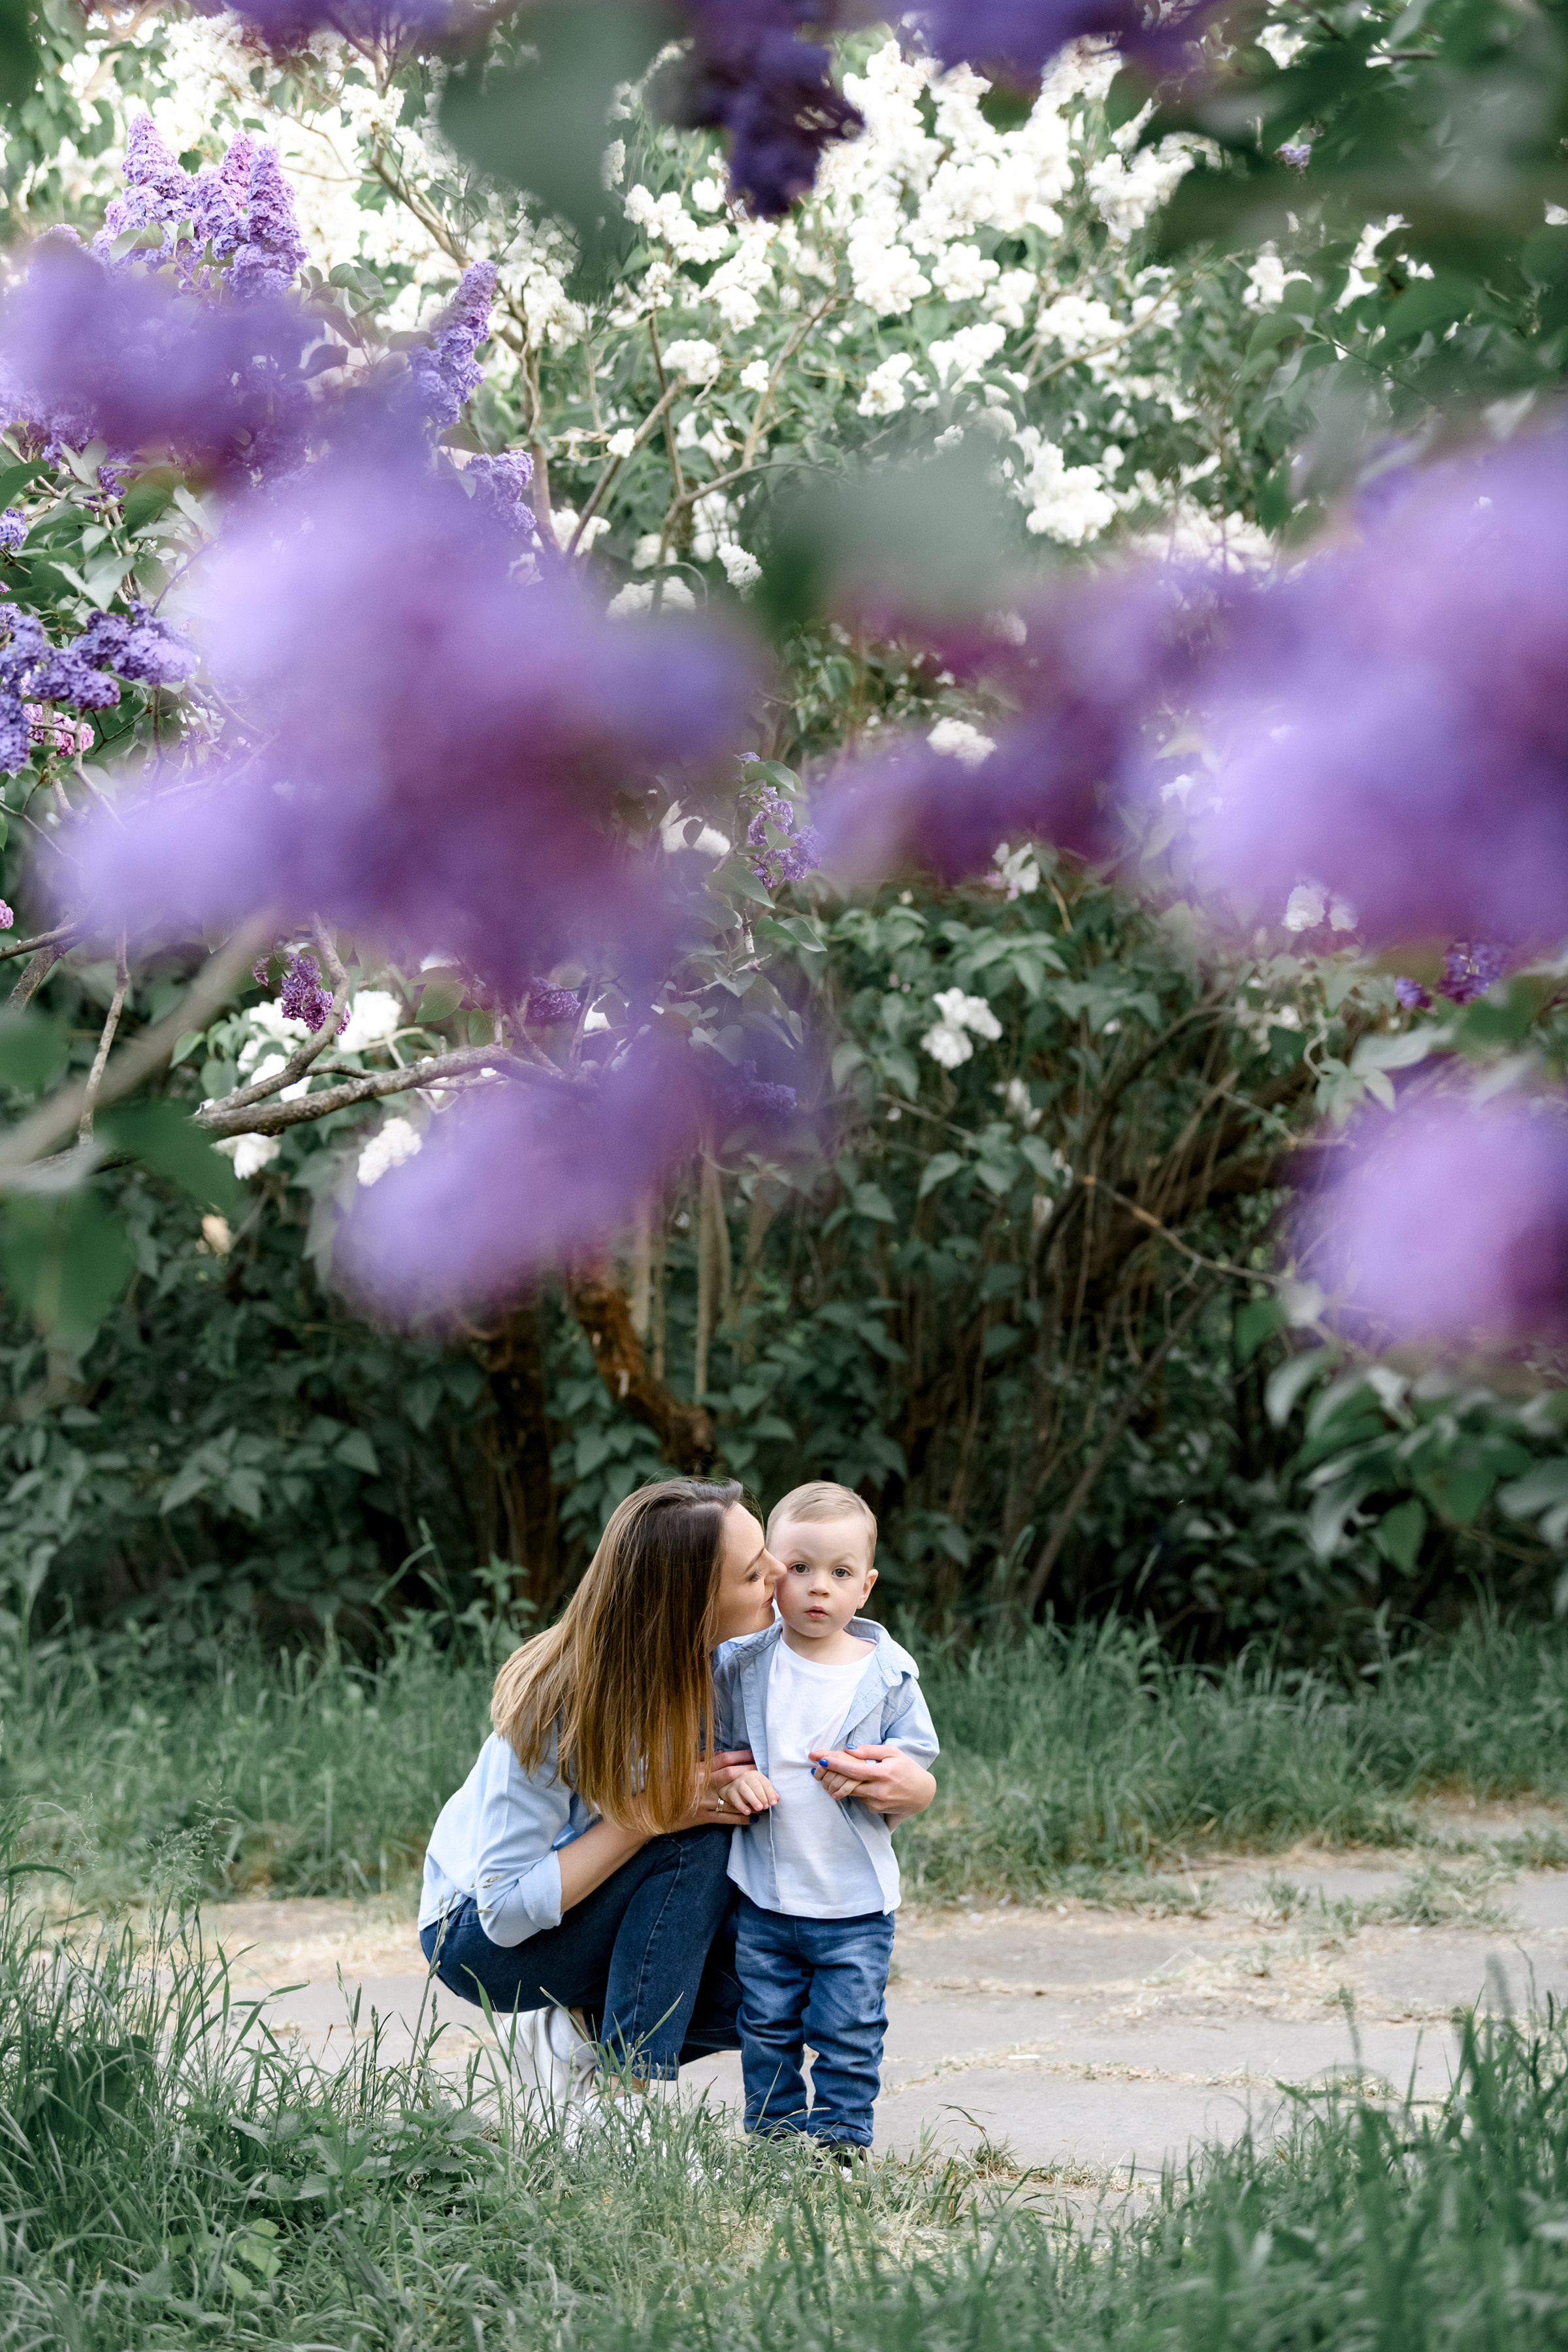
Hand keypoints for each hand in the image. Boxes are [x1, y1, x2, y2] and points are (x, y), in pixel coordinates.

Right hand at [673, 1751, 765, 1830]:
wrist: (652, 1811)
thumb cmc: (667, 1788)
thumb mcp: (682, 1770)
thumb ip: (701, 1760)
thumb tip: (721, 1752)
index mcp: (697, 1770)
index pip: (722, 1760)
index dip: (739, 1756)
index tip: (754, 1754)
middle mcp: (702, 1784)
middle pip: (730, 1776)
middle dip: (749, 1774)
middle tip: (765, 1774)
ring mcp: (703, 1802)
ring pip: (731, 1799)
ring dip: (749, 1799)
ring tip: (765, 1799)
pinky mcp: (703, 1817)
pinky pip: (726, 1818)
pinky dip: (740, 1818)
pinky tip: (753, 1818)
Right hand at [722, 1768, 779, 1815]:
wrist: (733, 1790)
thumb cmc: (751, 1790)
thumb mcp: (761, 1790)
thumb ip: (770, 1794)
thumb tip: (777, 1799)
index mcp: (756, 1775)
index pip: (765, 1783)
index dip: (770, 1793)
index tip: (774, 1803)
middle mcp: (746, 1776)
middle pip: (755, 1785)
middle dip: (762, 1796)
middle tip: (766, 1806)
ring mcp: (737, 1783)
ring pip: (745, 1790)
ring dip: (753, 1799)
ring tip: (759, 1808)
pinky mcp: (730, 1791)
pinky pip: (736, 1798)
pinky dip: (742, 1806)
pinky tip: (748, 1812)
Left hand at [808, 1743, 936, 1820]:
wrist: (921, 1793)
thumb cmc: (906, 1768)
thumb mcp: (892, 1752)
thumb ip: (869, 1750)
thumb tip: (848, 1749)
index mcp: (883, 1773)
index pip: (854, 1770)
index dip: (835, 1765)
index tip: (820, 1759)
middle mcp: (879, 1790)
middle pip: (847, 1784)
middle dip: (830, 1775)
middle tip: (817, 1766)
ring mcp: (877, 1802)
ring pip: (850, 1792)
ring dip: (839, 1782)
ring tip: (831, 1772)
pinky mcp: (875, 1809)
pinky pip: (859, 1798)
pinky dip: (854, 1789)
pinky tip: (855, 1782)